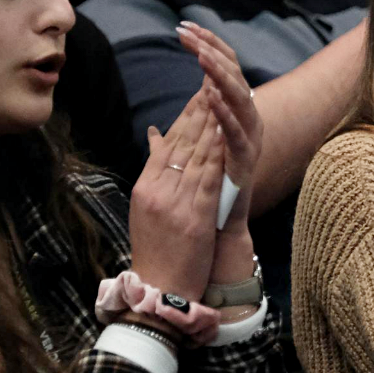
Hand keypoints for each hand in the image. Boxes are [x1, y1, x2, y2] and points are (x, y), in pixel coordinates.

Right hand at [128, 90, 225, 301]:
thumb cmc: (157, 251)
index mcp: (146, 187)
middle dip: (199, 111)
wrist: (159, 290)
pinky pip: (207, 179)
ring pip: (195, 156)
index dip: (186, 116)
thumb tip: (155, 135)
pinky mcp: (192, 217)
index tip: (201, 93)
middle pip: (181, 144)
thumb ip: (154, 171)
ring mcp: (173, 203)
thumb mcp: (148, 209)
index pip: (168, 144)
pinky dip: (217, 155)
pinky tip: (227, 135)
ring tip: (223, 98)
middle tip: (214, 82)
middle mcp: (157, 191)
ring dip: (211, 124)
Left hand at [177, 22, 261, 224]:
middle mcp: (245, 123)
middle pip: (232, 76)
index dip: (205, 48)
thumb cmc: (204, 197)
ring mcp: (249, 140)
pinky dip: (225, 112)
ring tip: (201, 56)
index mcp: (230, 119)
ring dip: (220, 75)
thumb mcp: (185, 163)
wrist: (218, 233)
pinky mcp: (247, 160)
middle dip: (211, 51)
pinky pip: (238, 131)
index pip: (219, 72)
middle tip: (189, 32)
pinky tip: (211, 96)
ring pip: (239, 99)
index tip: (184, 28)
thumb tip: (156, 130)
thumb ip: (174, 145)